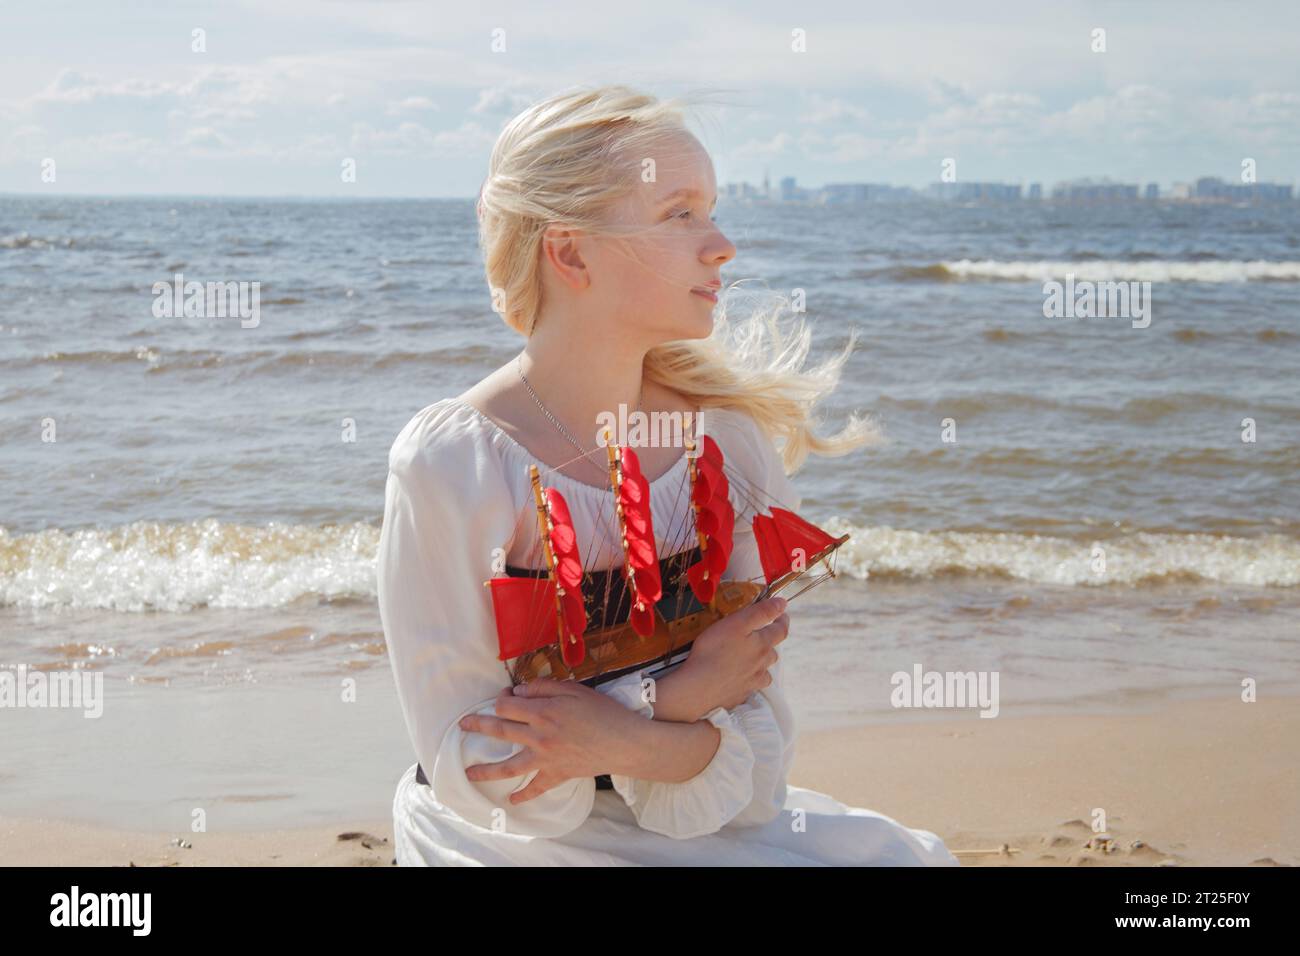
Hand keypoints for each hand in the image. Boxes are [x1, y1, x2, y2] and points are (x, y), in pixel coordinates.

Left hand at [458, 678, 649, 804]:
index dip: (502, 698)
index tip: (504, 696)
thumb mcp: (574, 689)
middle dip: (478, 726)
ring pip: (508, 766)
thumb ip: (544, 687)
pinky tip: (511, 800)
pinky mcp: (556, 774)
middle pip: (500, 730)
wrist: (624, 742)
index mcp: (542, 711)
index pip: (508, 705)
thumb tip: (519, 692)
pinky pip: (535, 788)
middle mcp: (538, 736)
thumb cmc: (602, 711)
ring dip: (485, 770)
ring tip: (468, 773)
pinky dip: (523, 796)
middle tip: (463, 725)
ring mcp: (545, 758)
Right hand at [671, 596, 788, 716]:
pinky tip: (739, 678)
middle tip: (759, 636)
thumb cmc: (713, 650)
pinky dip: (749, 680)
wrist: (697, 687)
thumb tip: (783, 603)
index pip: (781, 630)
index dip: (782, 620)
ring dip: (761, 664)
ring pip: (764, 672)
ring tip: (750, 658)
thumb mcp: (737, 623)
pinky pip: (751, 686)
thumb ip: (761, 612)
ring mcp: (751, 682)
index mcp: (762, 645)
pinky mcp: (739, 696)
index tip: (781, 613)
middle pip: (773, 652)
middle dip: (769, 642)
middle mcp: (761, 665)